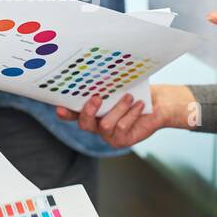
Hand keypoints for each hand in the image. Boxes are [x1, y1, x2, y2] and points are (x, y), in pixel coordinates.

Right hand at [56, 85, 185, 148]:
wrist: (157, 104)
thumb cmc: (135, 93)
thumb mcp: (119, 87)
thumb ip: (106, 87)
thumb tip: (96, 75)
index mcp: (92, 112)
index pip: (73, 114)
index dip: (65, 113)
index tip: (59, 107)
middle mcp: (97, 125)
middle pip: (84, 124)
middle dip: (89, 110)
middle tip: (97, 98)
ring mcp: (109, 135)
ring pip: (105, 125)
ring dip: (118, 108)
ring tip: (129, 97)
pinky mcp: (122, 141)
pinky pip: (122, 127)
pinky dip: (131, 114)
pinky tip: (139, 105)